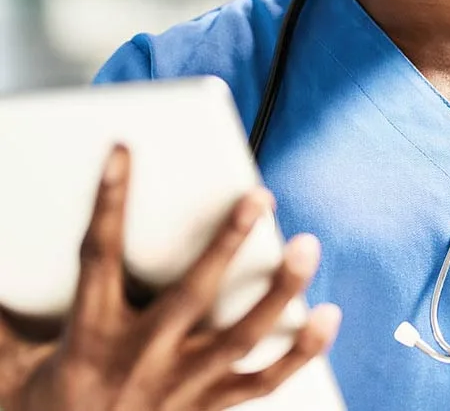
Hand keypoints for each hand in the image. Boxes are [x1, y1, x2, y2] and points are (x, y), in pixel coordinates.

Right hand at [0, 145, 340, 410]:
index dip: (110, 201)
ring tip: (308, 249)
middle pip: (193, 292)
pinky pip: (263, 383)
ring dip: (279, 292)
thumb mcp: (8, 366)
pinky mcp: (208, 408)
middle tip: (261, 198)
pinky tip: (327, 319)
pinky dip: (300, 352)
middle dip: (228, 242)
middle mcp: (144, 357)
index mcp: (92, 335)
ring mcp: (183, 385)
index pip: (100, 254)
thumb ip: (5, 316)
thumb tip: (0, 269)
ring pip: (241, 335)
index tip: (124, 153)